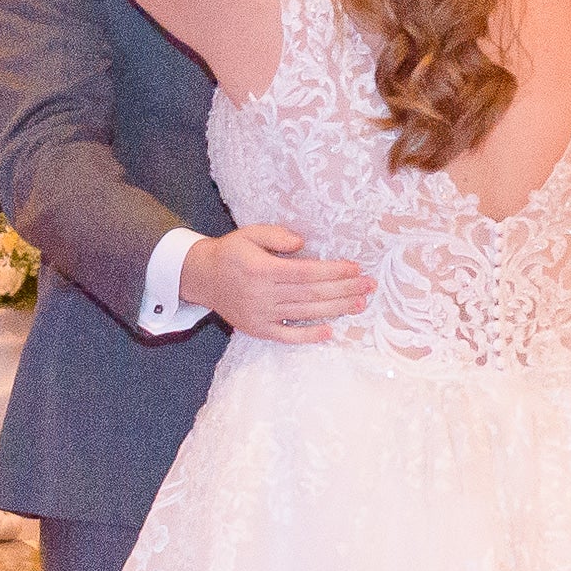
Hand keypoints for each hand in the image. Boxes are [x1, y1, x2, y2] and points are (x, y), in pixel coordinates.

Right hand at [178, 224, 370, 344]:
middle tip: (368, 286)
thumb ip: (276, 235)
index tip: (355, 268)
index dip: (333, 271)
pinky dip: (309, 336)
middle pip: (311, 295)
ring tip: (359, 304)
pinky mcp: (258, 330)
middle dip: (344, 290)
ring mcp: (260, 315)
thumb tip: (303, 243)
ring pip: (304, 314)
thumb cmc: (231, 252)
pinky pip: (287, 337)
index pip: (306, 273)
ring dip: (335, 310)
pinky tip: (330, 331)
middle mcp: (262, 294)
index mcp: (262, 269)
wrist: (202, 277)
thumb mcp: (250, 233)